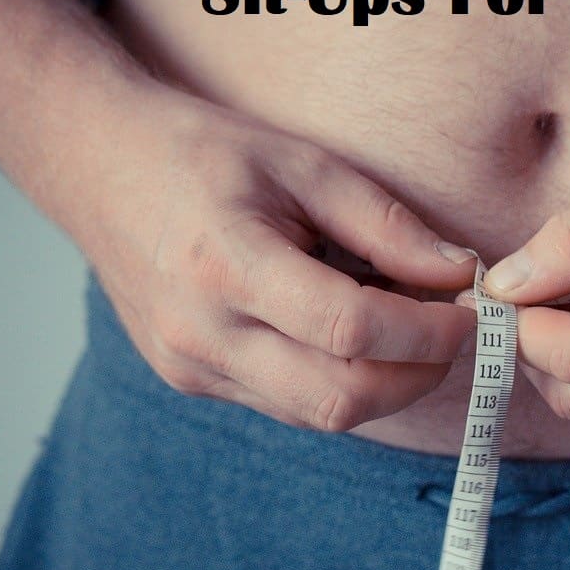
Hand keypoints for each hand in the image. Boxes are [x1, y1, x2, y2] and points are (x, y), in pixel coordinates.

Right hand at [73, 90, 477, 431]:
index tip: (470, 309)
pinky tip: (355, 339)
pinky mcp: (193, 383)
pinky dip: (341, 382)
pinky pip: (290, 406)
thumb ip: (386, 224)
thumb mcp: (304, 164)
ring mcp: (191, 369)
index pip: (350, 331)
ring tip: (406, 328)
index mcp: (225, 265)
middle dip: (419, 374)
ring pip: (320, 416)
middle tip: (453, 331)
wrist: (99, 167)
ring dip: (385, 385)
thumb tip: (460, 274)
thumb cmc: (205, 153)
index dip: (428, 331)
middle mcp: (201, 333)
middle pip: (341, 398)